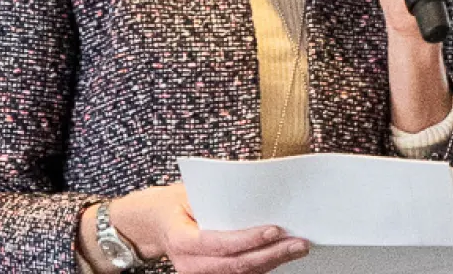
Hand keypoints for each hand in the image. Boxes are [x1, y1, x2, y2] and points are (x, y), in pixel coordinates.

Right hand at [106, 183, 308, 273]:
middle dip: (271, 255)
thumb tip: (254, 188)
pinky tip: (280, 254)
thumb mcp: (189, 192)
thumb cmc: (174, 203)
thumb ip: (218, 196)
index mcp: (181, 240)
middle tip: (298, 242)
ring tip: (297, 247)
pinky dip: (262, 265)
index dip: (249, 239)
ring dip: (272, 262)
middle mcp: (190, 264)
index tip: (275, 230)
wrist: (153, 223)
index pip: (220, 244)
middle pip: (236, 265)